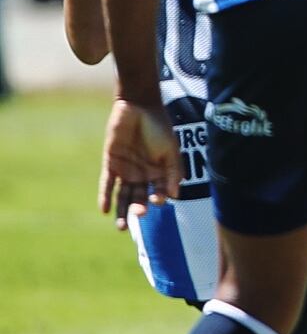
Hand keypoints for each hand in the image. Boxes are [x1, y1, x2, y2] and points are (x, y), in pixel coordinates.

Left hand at [101, 98, 179, 220]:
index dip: (158, 197)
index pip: (158, 191)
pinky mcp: (111, 164)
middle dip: (138, 208)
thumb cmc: (159, 127)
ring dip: (122, 210)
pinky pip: (107, 184)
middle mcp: (142, 174)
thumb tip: (174, 195)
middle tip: (138, 216)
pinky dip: (106, 196)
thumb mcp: (171, 149)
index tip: (159, 201)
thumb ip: (173, 171)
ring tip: (121, 226)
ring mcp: (126, 170)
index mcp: (159, 171)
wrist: (138, 107)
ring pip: (123, 195)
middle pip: (139, 197)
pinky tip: (105, 210)